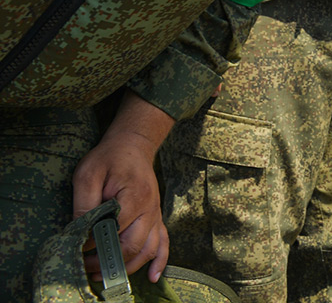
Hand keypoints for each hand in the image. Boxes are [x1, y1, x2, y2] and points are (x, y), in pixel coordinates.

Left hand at [74, 94, 174, 281]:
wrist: (133, 145)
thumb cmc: (109, 158)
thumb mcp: (87, 174)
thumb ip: (84, 203)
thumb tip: (79, 232)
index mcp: (134, 196)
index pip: (114, 230)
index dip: (93, 244)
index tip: (76, 247)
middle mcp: (150, 208)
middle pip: (132, 245)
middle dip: (107, 261)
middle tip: (85, 267)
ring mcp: (155, 214)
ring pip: (147, 249)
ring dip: (127, 267)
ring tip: (103, 276)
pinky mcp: (156, 218)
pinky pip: (163, 243)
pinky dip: (160, 262)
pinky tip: (153, 277)